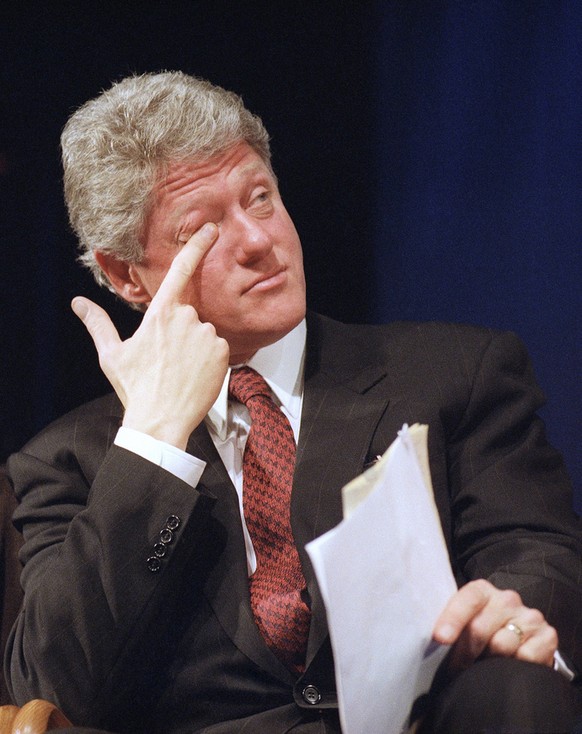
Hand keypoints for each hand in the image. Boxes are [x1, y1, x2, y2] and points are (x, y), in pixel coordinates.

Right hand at [72, 223, 229, 449]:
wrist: (160, 422)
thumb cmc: (136, 388)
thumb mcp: (112, 355)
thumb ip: (98, 323)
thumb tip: (78, 303)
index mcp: (159, 314)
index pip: (181, 270)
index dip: (197, 245)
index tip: (211, 229)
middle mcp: (186, 318)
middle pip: (187, 315)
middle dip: (179, 333)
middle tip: (167, 361)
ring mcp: (206, 335)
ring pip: (202, 333)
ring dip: (194, 347)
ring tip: (180, 372)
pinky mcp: (222, 352)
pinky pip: (216, 348)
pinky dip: (208, 359)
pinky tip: (194, 376)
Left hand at [433, 579, 556, 671]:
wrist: (520, 639)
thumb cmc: (482, 631)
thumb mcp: (464, 622)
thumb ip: (449, 623)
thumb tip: (432, 639)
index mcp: (482, 590)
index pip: (468, 598)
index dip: (453, 618)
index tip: (440, 638)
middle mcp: (508, 599)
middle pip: (480, 628)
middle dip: (464, 652)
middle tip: (456, 667)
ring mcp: (530, 616)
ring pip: (502, 646)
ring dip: (488, 661)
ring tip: (483, 665)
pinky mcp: (548, 636)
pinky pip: (526, 657)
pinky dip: (514, 666)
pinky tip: (509, 665)